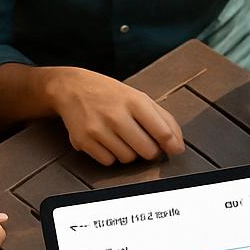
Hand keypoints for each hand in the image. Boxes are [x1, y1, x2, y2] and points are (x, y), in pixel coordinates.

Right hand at [48, 68, 184, 166]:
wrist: (72, 88)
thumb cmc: (110, 95)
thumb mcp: (138, 97)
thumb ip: (163, 119)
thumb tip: (177, 145)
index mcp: (134, 101)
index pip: (162, 131)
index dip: (172, 145)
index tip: (174, 149)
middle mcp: (116, 115)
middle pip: (147, 151)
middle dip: (150, 151)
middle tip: (144, 142)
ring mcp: (98, 129)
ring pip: (128, 159)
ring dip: (129, 153)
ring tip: (121, 137)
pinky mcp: (83, 141)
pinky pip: (108, 161)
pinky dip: (111, 155)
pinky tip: (107, 140)